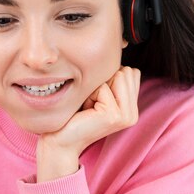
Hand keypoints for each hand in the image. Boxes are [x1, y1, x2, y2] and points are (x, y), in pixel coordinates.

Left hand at [37, 67, 140, 181]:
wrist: (60, 141)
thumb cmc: (74, 115)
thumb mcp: (98, 95)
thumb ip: (113, 80)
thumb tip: (117, 52)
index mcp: (132, 108)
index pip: (131, 72)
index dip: (109, 78)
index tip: (96, 98)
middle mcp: (133, 113)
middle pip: (126, 72)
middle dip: (103, 81)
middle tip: (91, 103)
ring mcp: (126, 116)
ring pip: (118, 75)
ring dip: (96, 87)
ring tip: (89, 106)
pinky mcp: (113, 115)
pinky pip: (103, 87)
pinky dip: (89, 95)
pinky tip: (85, 111)